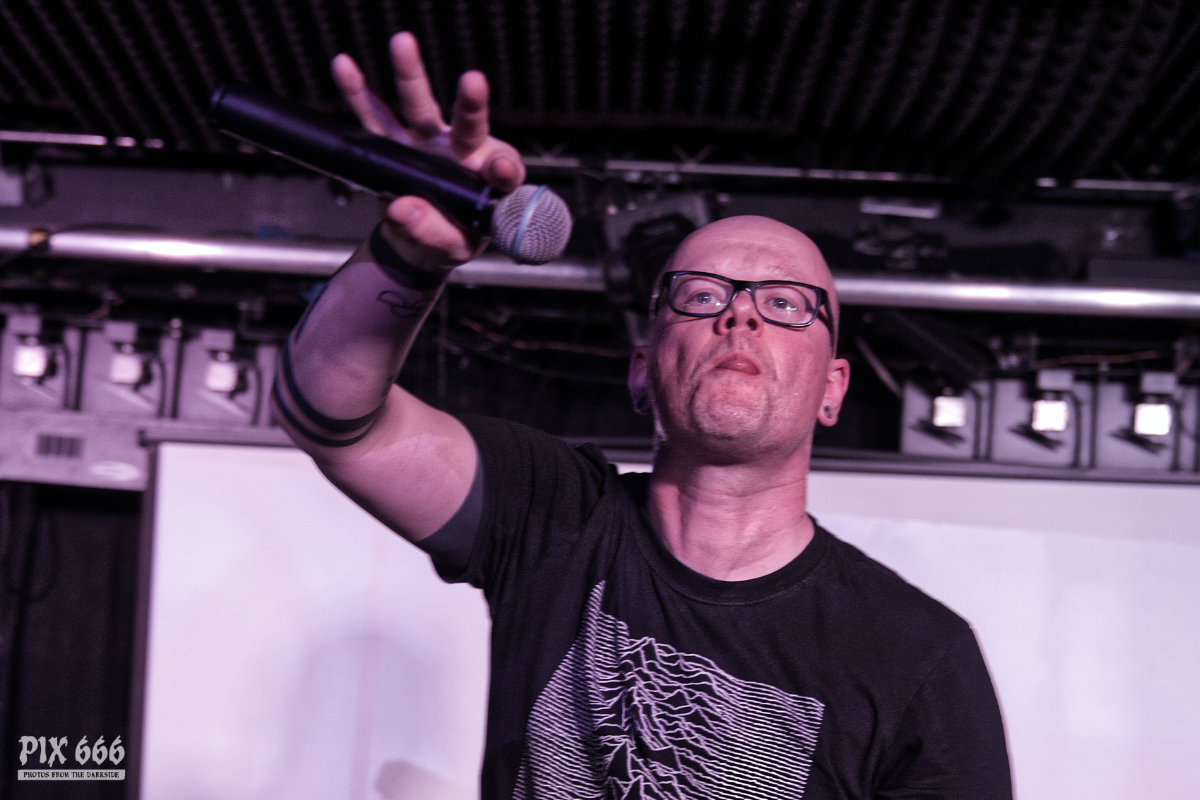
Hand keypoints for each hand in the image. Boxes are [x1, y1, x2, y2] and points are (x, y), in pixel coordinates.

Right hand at [332, 32, 525, 269]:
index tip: (501, 169)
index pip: (503, 169)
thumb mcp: (451, 247)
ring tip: (403, 43)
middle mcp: (461, 152)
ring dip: (410, 75)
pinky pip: (375, 118)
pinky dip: (359, 93)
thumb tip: (402, 209)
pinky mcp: (396, 145)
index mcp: (489, 180)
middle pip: (467, 124)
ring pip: (419, 107)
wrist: (420, 240)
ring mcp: (427, 144)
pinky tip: (345, 66)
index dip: (504, 167)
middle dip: (471, 102)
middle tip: (473, 81)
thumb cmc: (450, 239)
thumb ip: (433, 232)